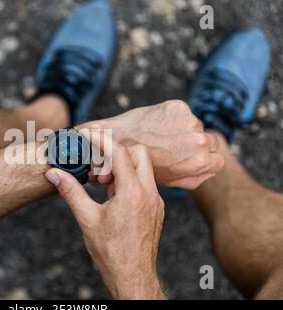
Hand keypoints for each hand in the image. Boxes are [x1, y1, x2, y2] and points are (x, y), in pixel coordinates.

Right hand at [45, 133, 165, 299]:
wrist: (132, 276)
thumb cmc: (110, 251)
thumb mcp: (86, 219)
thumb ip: (71, 192)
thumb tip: (54, 175)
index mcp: (132, 193)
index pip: (119, 152)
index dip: (101, 139)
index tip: (88, 135)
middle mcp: (149, 193)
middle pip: (138, 153)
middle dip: (117, 153)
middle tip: (99, 169)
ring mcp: (156, 201)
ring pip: (143, 169)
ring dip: (123, 169)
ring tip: (103, 186)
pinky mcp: (156, 209)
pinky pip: (146, 184)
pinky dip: (129, 182)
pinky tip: (113, 198)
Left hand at [86, 100, 223, 189]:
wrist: (115, 141)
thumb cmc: (140, 165)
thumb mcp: (170, 180)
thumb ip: (195, 177)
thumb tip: (209, 169)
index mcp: (199, 162)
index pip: (217, 160)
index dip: (204, 160)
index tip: (190, 158)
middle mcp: (198, 140)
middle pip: (210, 141)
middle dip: (195, 145)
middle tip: (174, 148)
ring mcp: (189, 121)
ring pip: (196, 126)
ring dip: (183, 130)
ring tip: (161, 138)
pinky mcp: (178, 106)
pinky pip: (183, 113)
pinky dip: (173, 118)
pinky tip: (156, 126)